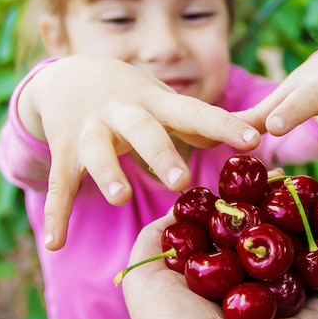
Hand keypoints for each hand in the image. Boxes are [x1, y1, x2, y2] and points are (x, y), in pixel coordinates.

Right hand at [18, 54, 260, 249]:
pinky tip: (56, 243)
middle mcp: (123, 113)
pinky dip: (57, 213)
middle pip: (143, 130)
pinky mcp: (63, 151)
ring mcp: (89, 130)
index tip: (253, 141)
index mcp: (157, 102)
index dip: (224, 126)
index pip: (195, 112)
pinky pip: (59, 184)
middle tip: (181, 180)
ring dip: (107, 173)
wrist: (68, 75)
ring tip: (121, 198)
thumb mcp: (167, 101)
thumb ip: (208, 121)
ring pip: (96, 152)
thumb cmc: (133, 97)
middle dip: (160, 153)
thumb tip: (260, 131)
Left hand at [122, 185, 317, 318]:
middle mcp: (271, 287)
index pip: (258, 232)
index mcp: (236, 276)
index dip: (269, 204)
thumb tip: (181, 207)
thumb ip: (162, 234)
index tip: (277, 177)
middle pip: (298, 240)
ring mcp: (302, 299)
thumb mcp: (149, 268)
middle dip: (312, 211)